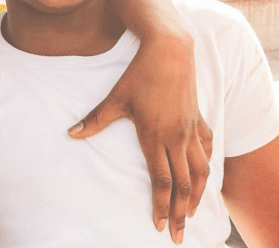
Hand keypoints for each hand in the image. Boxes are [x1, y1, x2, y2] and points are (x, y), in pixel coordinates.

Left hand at [68, 33, 211, 244]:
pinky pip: (207, 149)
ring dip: (197, 195)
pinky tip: (204, 176)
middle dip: (181, 213)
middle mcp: (176, 138)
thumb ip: (95, 120)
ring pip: (200, 171)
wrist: (169, 50)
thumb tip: (71, 134)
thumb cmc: (139, 74)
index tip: (160, 227)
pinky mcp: (199, 119)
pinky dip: (207, 166)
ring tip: (193, 213)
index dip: (161, 207)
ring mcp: (190, 129)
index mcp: (154, 137)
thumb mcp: (115, 98)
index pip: (161, 182)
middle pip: (183, 185)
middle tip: (179, 236)